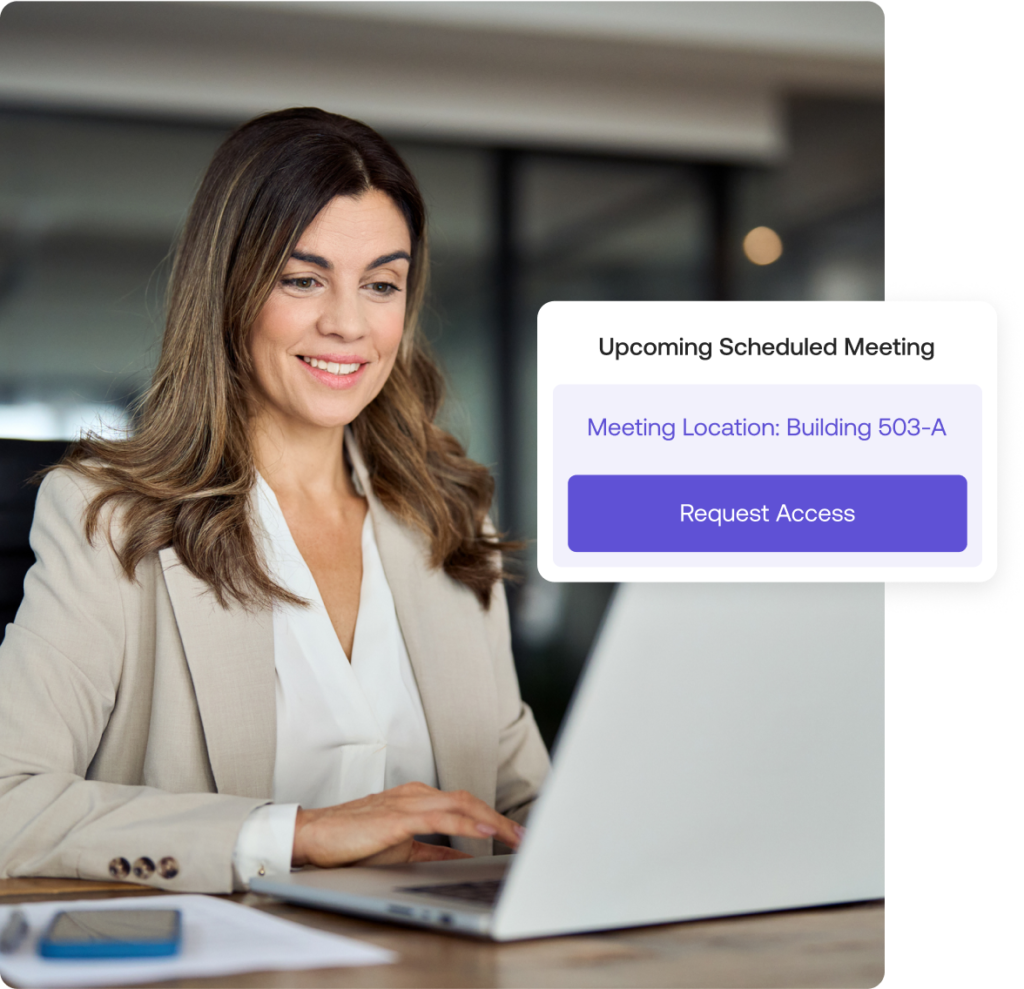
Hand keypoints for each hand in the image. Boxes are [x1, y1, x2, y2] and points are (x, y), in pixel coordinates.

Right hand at [291, 782, 525, 867]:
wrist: (314, 836)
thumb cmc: (353, 841)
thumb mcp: (404, 849)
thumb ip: (434, 853)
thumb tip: (464, 861)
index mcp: (418, 799)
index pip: (466, 805)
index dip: (494, 818)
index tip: (517, 835)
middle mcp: (417, 794)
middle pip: (470, 801)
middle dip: (501, 819)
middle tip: (526, 836)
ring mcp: (408, 802)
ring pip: (462, 804)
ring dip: (493, 821)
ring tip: (516, 836)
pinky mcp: (397, 816)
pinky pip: (440, 816)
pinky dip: (466, 823)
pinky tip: (485, 832)